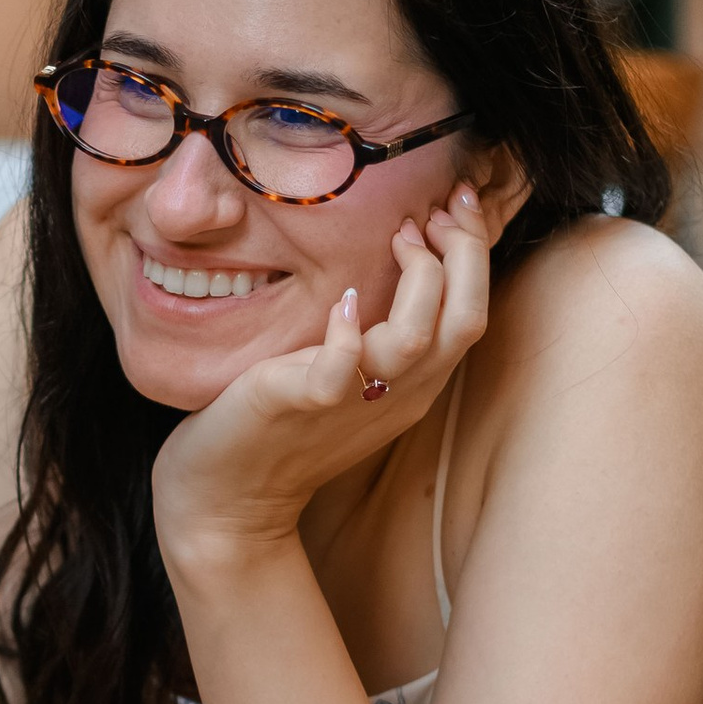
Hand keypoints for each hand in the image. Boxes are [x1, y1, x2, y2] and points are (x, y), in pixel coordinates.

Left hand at [151, 180, 493, 577]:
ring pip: (421, 338)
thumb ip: (375, 330)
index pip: (472, 312)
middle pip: (467, 319)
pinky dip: (347, 333)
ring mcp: (353, 401)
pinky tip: (339, 298)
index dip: (475, 251)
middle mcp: (398, 394)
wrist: (227, 500)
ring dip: (420, 277)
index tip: (454, 203)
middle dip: (466, 251)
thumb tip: (389, 261)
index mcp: (413, 384)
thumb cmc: (280, 426)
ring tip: (398, 237)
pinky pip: (340, 370)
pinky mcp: (302, 404)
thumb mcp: (345, 374)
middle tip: (439, 207)